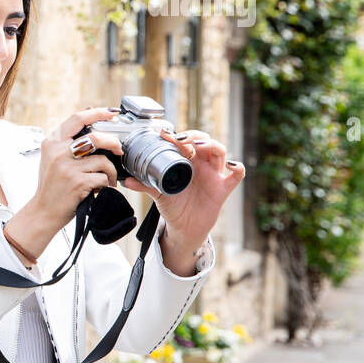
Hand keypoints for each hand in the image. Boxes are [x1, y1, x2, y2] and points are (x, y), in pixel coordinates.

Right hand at [30, 106, 125, 232]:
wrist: (44, 210)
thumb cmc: (52, 186)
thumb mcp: (53, 159)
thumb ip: (67, 144)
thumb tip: (94, 128)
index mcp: (52, 142)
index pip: (77, 119)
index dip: (97, 113)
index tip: (111, 113)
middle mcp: (58, 152)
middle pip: (95, 137)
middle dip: (113, 142)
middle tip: (119, 149)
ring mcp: (67, 167)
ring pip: (103, 160)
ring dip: (111, 170)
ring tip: (108, 178)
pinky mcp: (77, 182)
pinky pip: (102, 177)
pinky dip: (106, 184)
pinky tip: (100, 188)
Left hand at [119, 129, 244, 247]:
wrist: (184, 227)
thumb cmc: (173, 206)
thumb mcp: (158, 194)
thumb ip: (145, 185)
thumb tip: (126, 181)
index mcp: (186, 162)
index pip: (185, 143)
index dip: (177, 136)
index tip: (164, 134)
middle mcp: (201, 165)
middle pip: (204, 141)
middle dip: (194, 135)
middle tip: (181, 138)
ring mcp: (214, 175)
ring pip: (219, 152)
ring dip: (211, 145)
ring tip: (199, 145)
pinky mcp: (223, 188)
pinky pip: (237, 175)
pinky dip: (237, 167)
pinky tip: (231, 165)